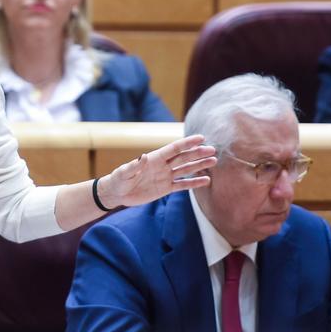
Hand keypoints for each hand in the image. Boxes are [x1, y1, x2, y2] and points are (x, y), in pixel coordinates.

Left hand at [100, 134, 216, 208]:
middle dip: (197, 154)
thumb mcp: (124, 173)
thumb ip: (134, 165)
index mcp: (154, 159)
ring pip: (185, 170)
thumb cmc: (119, 180)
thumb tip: (143, 156)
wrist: (117, 193)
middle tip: (212, 150)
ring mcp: (165, 177)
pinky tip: (206, 181)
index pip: (174, 149)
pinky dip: (194, 183)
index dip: (187, 143)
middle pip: (183, 158)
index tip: (201, 138)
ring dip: (199, 165)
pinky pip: (182, 185)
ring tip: (213, 161)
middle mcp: (162, 166)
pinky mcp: (165, 188)